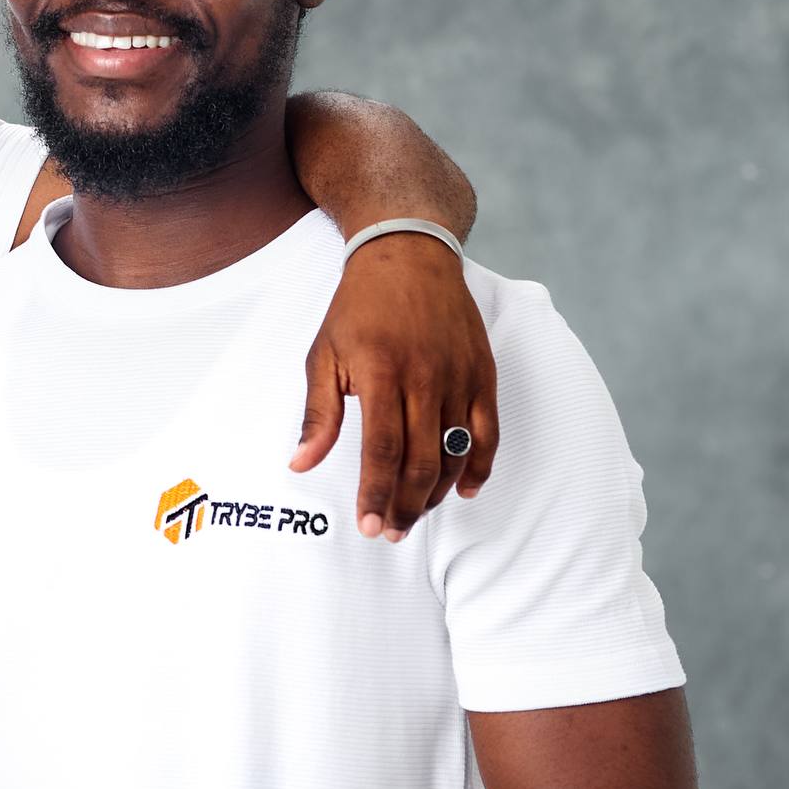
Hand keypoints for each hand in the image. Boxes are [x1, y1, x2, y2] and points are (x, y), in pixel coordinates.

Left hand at [290, 233, 498, 539]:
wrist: (408, 256)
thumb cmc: (358, 308)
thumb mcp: (323, 355)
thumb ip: (317, 414)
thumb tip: (300, 464)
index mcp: (382, 374)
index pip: (382, 450)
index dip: (377, 494)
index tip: (369, 525)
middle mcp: (427, 378)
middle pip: (422, 460)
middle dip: (405, 504)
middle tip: (390, 532)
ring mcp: (460, 377)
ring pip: (456, 452)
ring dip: (436, 492)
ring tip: (415, 514)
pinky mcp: (483, 374)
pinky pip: (488, 431)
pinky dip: (478, 465)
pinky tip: (462, 490)